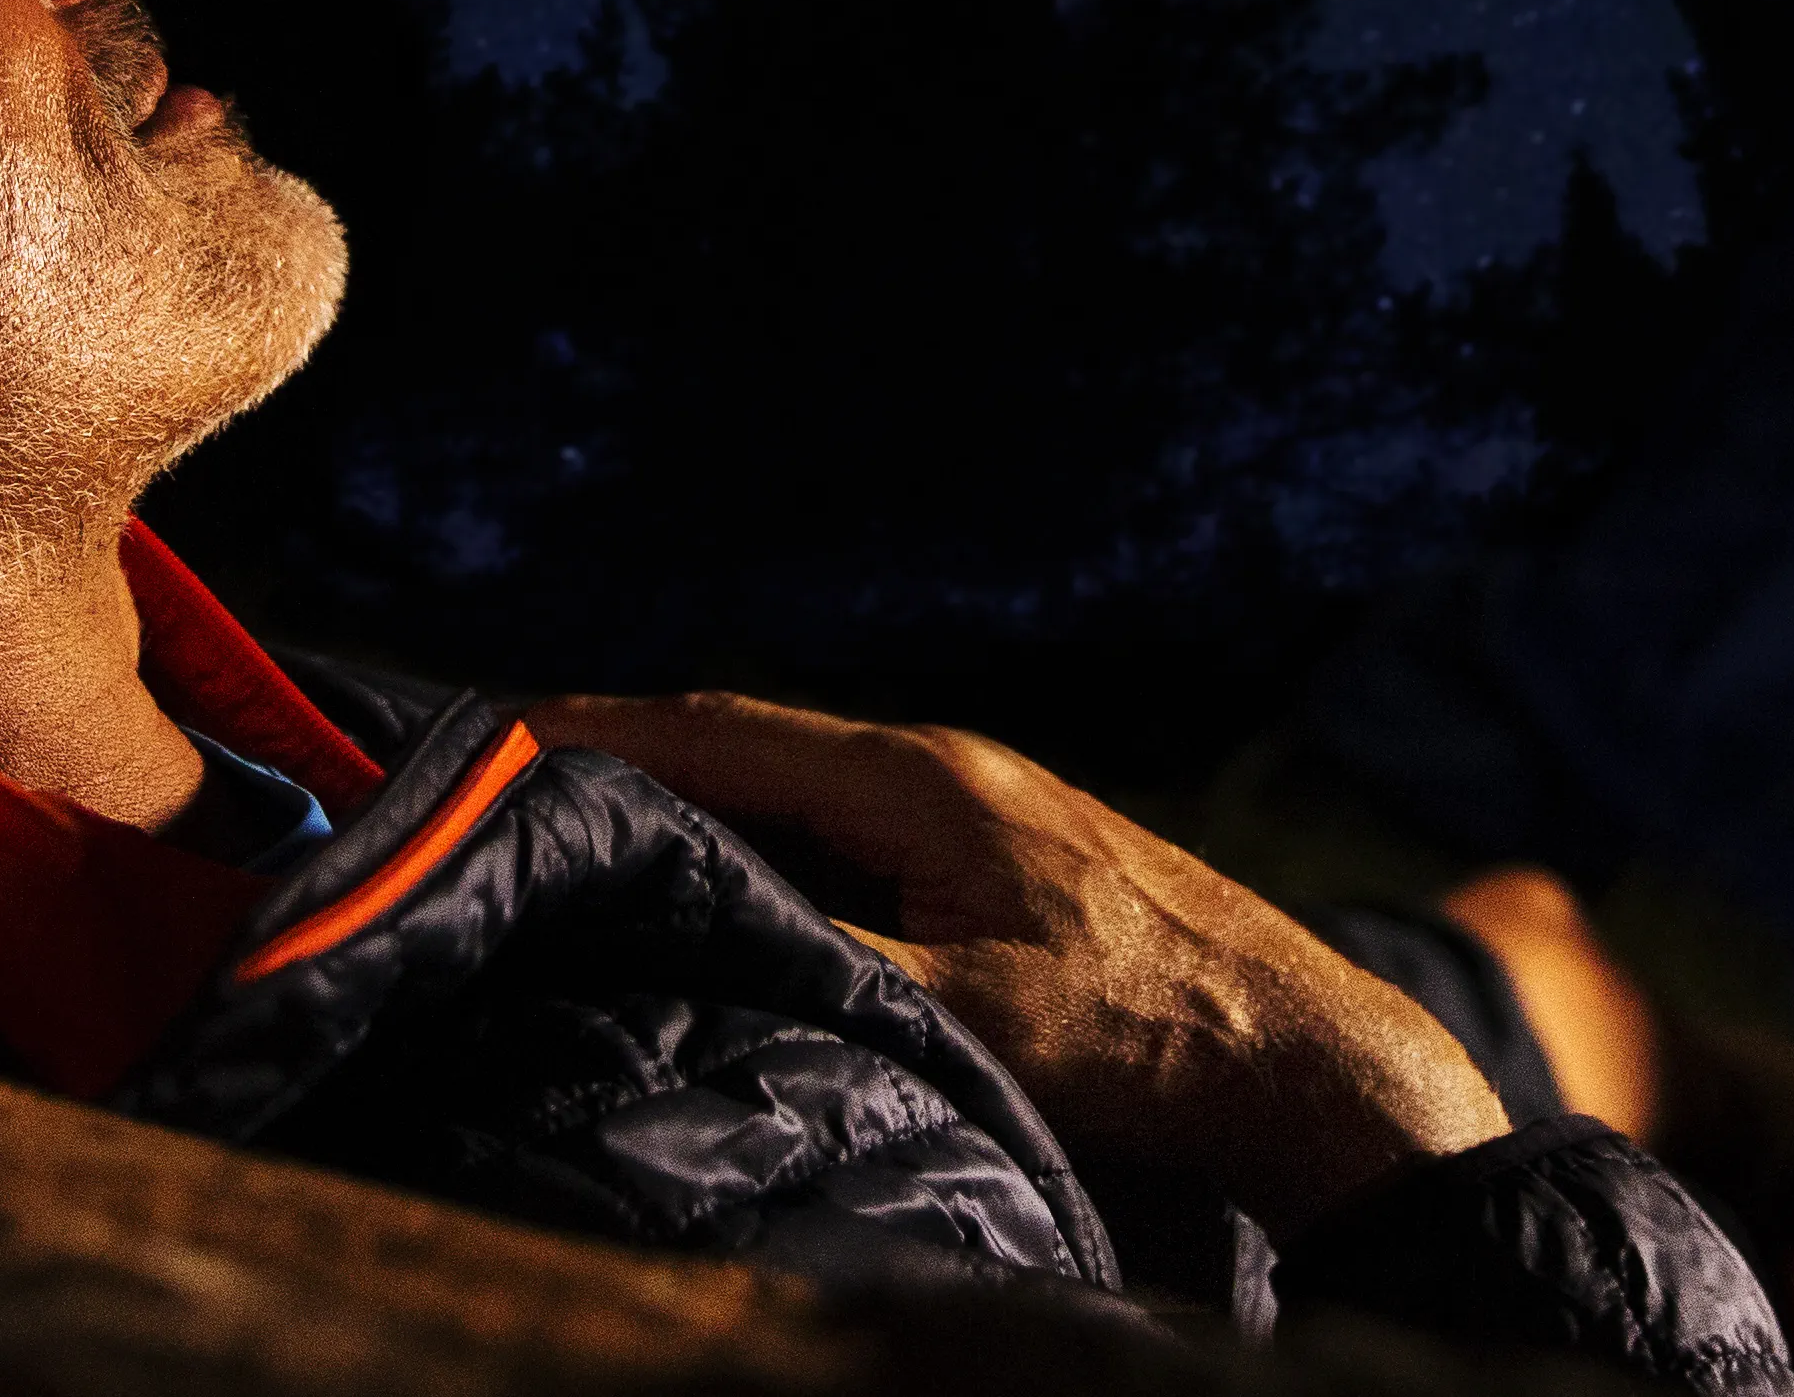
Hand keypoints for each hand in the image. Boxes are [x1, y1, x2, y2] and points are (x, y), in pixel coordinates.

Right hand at [521, 690, 1508, 1234]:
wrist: (1308, 1061)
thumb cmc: (1149, 1038)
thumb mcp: (965, 1015)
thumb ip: (818, 963)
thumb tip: (675, 929)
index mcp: (922, 777)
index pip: (717, 732)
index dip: (593, 732)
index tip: (486, 737)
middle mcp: (947, 771)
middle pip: (748, 745)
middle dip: (624, 754)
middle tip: (502, 777)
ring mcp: (984, 813)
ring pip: (801, 789)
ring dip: (698, 800)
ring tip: (587, 827)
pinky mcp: (1011, 866)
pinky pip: (851, 833)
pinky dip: (768, 843)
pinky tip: (732, 888)